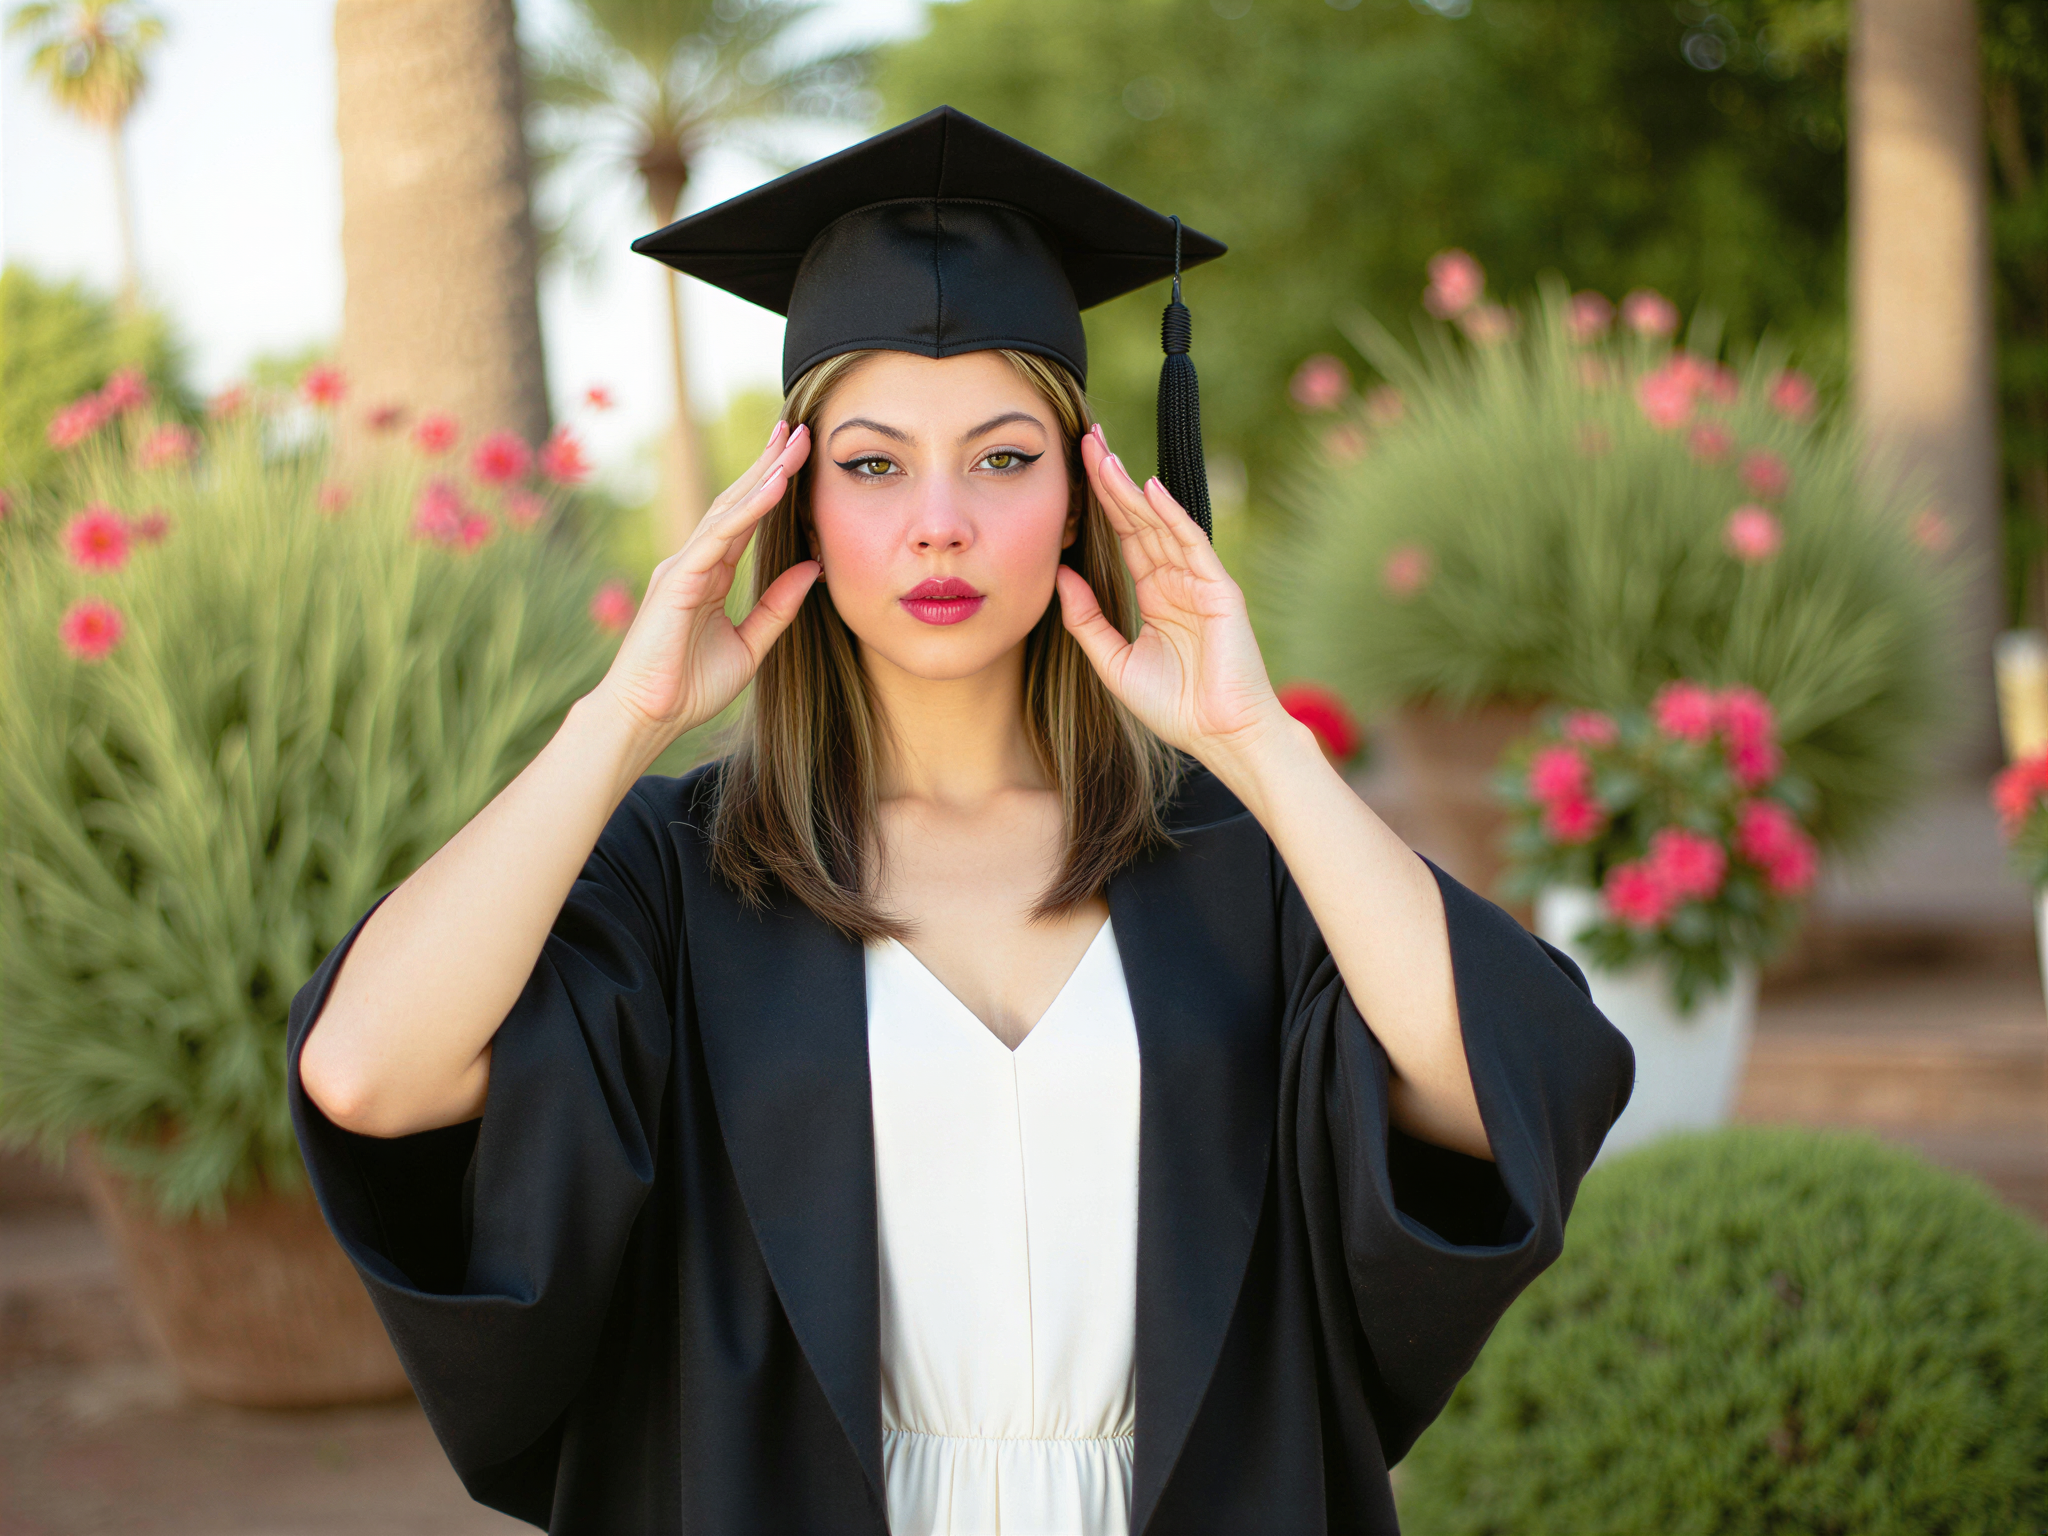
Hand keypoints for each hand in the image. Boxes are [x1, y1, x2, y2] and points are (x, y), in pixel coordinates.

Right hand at [588, 421, 819, 748]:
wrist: (648, 719)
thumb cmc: (689, 688)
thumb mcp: (750, 645)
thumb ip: (778, 607)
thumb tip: (812, 567)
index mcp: (708, 574)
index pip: (745, 519)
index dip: (771, 485)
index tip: (797, 454)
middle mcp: (693, 562)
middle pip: (736, 502)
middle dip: (767, 464)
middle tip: (797, 428)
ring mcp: (681, 568)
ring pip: (727, 510)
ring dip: (762, 475)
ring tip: (792, 443)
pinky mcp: (677, 582)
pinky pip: (718, 538)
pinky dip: (748, 511)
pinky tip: (774, 487)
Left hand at [1054, 423, 1296, 769]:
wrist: (1220, 737)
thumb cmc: (1174, 708)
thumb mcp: (1113, 661)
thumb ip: (1087, 618)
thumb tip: (1060, 573)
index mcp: (1155, 595)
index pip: (1123, 538)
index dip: (1101, 503)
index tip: (1077, 467)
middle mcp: (1177, 581)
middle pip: (1138, 520)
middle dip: (1112, 480)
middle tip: (1086, 438)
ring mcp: (1200, 582)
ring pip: (1161, 524)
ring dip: (1132, 489)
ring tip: (1104, 454)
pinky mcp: (1219, 590)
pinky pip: (1192, 545)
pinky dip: (1172, 517)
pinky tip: (1149, 491)